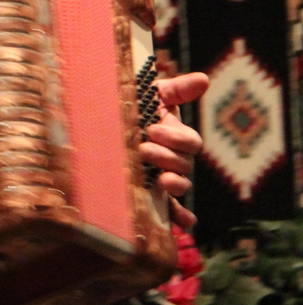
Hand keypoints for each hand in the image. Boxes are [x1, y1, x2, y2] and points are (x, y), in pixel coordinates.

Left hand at [142, 71, 207, 230]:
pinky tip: (186, 225)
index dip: (176, 138)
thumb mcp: (151, 94)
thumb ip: (177, 89)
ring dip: (174, 184)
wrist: (99, 125)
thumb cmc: (129, 108)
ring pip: (180, 186)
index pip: (190, 142)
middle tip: (143, 148)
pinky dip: (181, 217)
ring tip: (158, 180)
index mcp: (175, 135)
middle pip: (184, 165)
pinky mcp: (152, 195)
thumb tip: (204, 79)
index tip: (152, 129)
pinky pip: (173, 210)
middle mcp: (173, 158)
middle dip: (166, 157)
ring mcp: (163, 178)